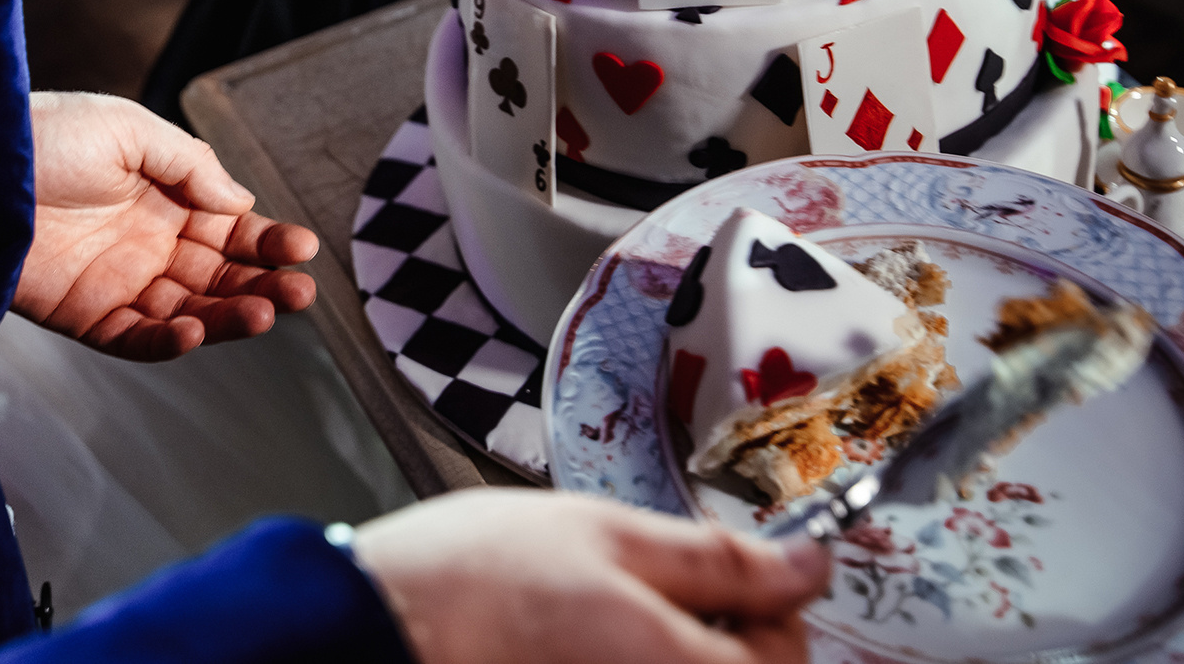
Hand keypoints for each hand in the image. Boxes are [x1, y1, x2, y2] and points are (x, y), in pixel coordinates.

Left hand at [14, 92, 318, 360]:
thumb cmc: (45, 134)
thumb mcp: (129, 129)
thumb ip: (190, 165)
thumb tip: (241, 199)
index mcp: (165, 196)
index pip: (231, 227)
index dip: (268, 240)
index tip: (303, 247)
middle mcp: (148, 242)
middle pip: (219, 275)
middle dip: (263, 284)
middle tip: (300, 292)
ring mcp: (118, 281)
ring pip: (189, 310)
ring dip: (228, 317)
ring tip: (264, 315)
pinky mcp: (84, 315)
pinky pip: (135, 338)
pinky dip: (167, 341)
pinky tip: (193, 331)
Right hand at [353, 490, 830, 663]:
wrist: (374, 630)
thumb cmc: (473, 583)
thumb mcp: (607, 533)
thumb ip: (722, 557)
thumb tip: (810, 564)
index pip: (791, 654)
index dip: (765, 598)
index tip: (723, 567)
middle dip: (718, 629)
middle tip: (651, 586)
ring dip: (667, 645)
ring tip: (601, 616)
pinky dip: (622, 662)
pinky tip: (577, 644)